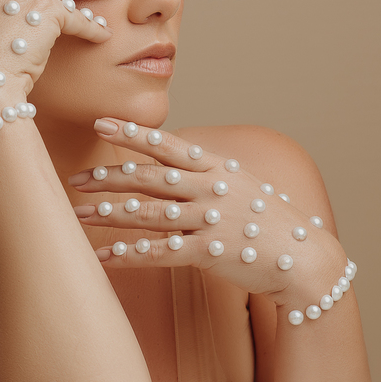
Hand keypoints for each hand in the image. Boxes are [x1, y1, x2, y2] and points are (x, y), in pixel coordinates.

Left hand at [68, 120, 353, 311]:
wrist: (305, 259)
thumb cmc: (269, 222)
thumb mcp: (240, 184)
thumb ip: (205, 174)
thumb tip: (173, 160)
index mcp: (216, 168)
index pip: (166, 145)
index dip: (132, 134)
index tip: (100, 122)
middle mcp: (210, 189)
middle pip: (148, 178)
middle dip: (108, 178)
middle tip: (75, 179)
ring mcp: (210, 219)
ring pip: (147, 213)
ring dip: (109, 214)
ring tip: (77, 215)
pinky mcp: (209, 252)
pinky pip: (159, 252)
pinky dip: (128, 253)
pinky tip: (103, 255)